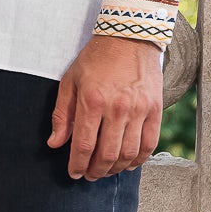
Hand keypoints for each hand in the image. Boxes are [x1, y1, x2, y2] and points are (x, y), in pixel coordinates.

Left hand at [48, 36, 162, 181]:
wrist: (130, 36)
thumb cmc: (97, 58)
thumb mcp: (70, 81)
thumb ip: (62, 114)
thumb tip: (55, 142)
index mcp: (92, 101)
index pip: (83, 145)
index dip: (77, 165)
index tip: (74, 173)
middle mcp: (117, 108)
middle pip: (106, 155)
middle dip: (95, 171)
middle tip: (89, 175)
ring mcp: (139, 110)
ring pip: (128, 154)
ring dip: (116, 169)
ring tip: (106, 171)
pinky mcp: (155, 109)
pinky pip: (149, 144)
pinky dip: (139, 159)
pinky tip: (129, 163)